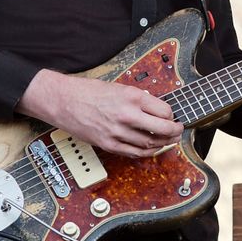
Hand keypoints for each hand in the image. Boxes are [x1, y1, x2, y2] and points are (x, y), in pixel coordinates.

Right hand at [18, 70, 183, 157]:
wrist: (63, 101)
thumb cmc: (87, 91)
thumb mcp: (118, 87)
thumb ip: (137, 99)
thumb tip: (153, 109)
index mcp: (132, 97)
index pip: (164, 110)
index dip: (171, 115)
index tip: (172, 116)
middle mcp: (127, 115)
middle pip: (162, 129)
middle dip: (174, 132)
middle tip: (178, 131)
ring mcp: (118, 132)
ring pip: (149, 144)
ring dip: (162, 144)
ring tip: (167, 141)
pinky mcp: (108, 144)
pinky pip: (133, 152)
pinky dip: (145, 152)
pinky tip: (150, 149)